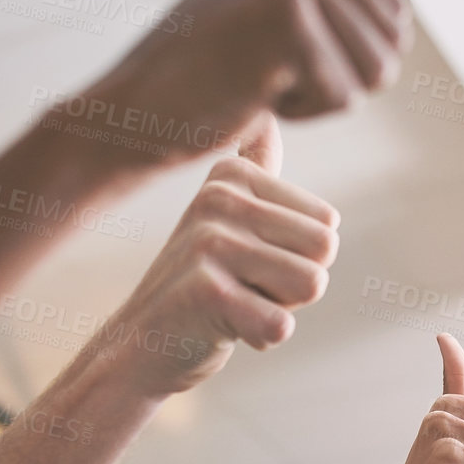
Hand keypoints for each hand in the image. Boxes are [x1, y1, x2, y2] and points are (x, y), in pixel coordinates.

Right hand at [65, 0, 412, 169]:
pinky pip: (344, 96)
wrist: (135, 113)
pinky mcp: (286, 14)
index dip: (342, 58)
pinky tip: (249, 90)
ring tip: (259, 75)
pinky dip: (302, 112)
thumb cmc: (201, 71)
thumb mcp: (258, 6)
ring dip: (322, 95)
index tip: (274, 49)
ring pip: (376, 72)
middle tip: (264, 68)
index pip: (393, 18)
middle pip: (392, 44)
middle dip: (339, 77)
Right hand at [93, 131, 338, 395]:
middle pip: (325, 250)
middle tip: (243, 288)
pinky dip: (261, 338)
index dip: (298, 257)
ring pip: (311, 284)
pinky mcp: (206, 293)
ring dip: (279, 308)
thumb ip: (253, 169)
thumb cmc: (199, 284)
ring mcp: (209, 243)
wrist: (136, 347)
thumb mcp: (224, 218)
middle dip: (295, 283)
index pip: (327, 223)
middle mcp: (218, 200)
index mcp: (232, 176)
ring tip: (233, 304)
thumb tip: (268, 116)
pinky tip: (220, 329)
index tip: (249, 263)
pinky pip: (282, 324)